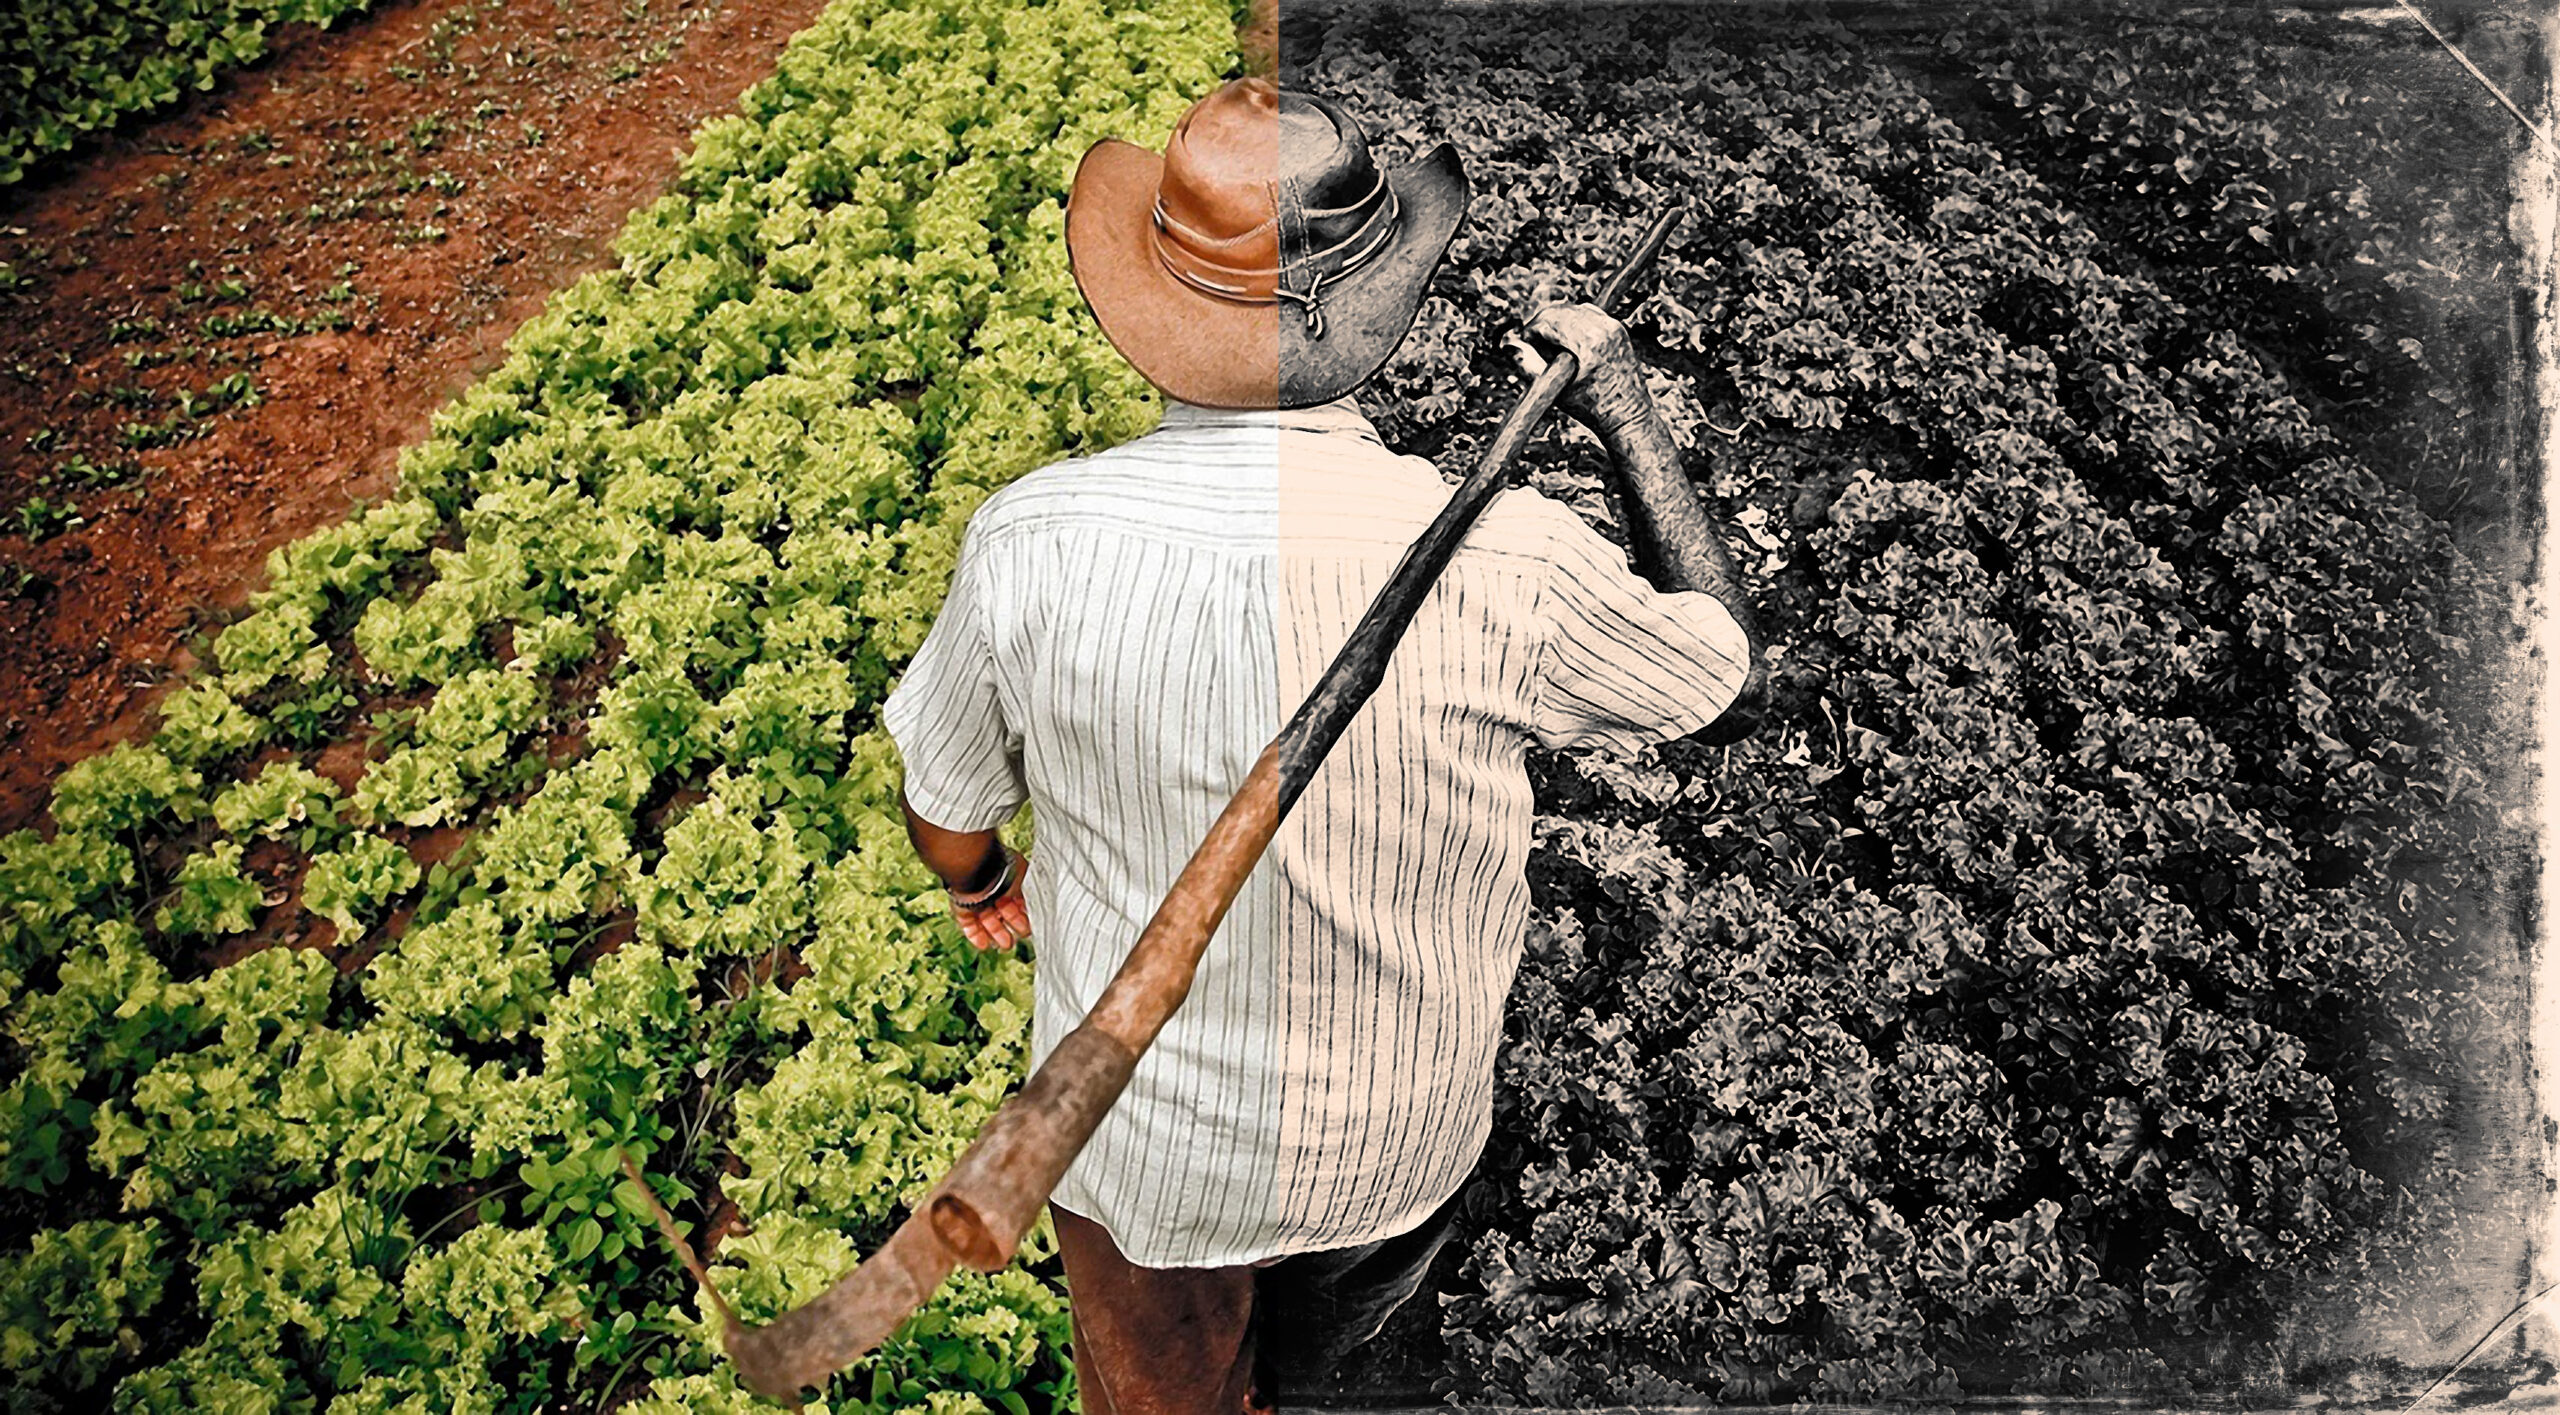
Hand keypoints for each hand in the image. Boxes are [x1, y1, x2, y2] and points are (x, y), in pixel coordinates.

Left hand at [950, 848, 1029, 950]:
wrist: (978, 871)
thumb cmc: (1003, 871)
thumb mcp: (1026, 882)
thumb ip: (1031, 896)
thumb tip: (1036, 908)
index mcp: (1010, 882)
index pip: (1019, 903)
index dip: (1025, 916)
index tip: (1031, 926)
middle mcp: (994, 891)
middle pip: (1005, 914)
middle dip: (1014, 926)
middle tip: (1020, 936)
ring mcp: (978, 900)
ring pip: (988, 922)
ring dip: (997, 935)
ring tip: (1005, 945)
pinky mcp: (962, 909)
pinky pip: (969, 925)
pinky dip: (976, 936)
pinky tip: (984, 945)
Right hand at [1505, 295, 1651, 435]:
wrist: (1626, 416)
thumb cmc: (1590, 408)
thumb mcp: (1554, 389)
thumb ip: (1528, 365)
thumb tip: (1509, 346)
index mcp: (1588, 341)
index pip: (1549, 320)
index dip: (1531, 330)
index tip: (1523, 342)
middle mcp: (1603, 328)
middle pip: (1561, 310)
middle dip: (1543, 324)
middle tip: (1533, 344)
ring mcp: (1613, 327)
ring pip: (1574, 309)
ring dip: (1558, 322)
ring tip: (1552, 347)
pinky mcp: (1618, 330)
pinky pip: (1590, 314)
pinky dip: (1575, 323)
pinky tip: (1569, 343)